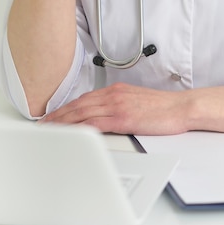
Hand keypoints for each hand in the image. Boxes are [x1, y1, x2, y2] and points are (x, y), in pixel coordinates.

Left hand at [39, 83, 193, 134]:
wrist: (181, 107)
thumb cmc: (163, 108)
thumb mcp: (136, 101)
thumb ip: (119, 105)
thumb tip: (106, 115)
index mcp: (116, 91)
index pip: (84, 99)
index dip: (66, 108)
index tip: (53, 116)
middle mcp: (113, 95)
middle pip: (78, 105)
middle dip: (58, 115)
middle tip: (42, 124)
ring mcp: (117, 105)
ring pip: (82, 112)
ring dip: (63, 121)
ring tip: (49, 129)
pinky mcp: (123, 118)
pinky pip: (95, 123)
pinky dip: (79, 127)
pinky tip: (70, 133)